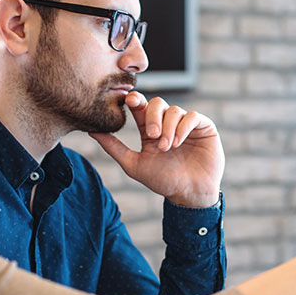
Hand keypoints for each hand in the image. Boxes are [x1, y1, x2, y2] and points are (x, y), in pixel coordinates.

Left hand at [89, 91, 223, 207]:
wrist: (189, 193)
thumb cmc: (163, 181)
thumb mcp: (134, 164)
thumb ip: (113, 147)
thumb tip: (91, 130)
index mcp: (150, 130)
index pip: (141, 107)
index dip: (135, 100)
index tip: (130, 101)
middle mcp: (168, 124)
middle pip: (157, 103)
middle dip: (153, 116)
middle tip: (152, 135)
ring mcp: (185, 124)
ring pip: (174, 110)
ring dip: (168, 127)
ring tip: (167, 147)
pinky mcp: (203, 127)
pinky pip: (192, 116)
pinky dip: (183, 127)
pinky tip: (178, 142)